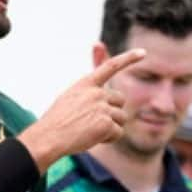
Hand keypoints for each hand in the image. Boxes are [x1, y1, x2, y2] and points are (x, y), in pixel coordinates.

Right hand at [21, 49, 144, 168]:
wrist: (48, 138)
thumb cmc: (56, 122)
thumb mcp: (69, 98)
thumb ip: (88, 92)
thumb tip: (106, 95)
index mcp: (86, 84)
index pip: (111, 66)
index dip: (128, 58)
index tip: (143, 53)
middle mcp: (96, 92)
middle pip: (120, 100)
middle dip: (112, 112)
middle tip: (94, 123)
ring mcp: (102, 107)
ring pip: (121, 118)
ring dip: (111, 127)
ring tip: (90, 132)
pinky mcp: (106, 124)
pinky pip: (118, 133)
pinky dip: (109, 139)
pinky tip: (92, 139)